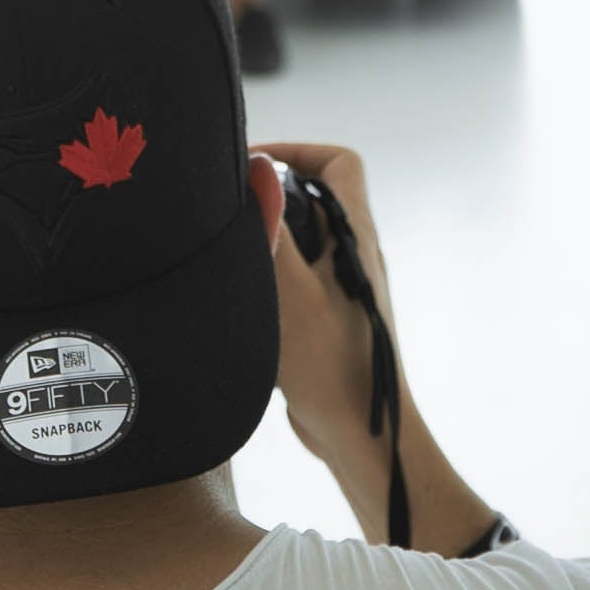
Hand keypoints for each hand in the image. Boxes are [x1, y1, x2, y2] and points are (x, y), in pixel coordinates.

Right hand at [254, 137, 497, 555]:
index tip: (252, 163)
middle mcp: (354, 255)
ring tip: (229, 255)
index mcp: (356, 237)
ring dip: (267, 241)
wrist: (361, 439)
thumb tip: (257, 165)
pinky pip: (297, 278)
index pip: (338, 163)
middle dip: (271, 196)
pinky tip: (241, 301)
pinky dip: (269, 278)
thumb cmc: (331, 366)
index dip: (298, 150)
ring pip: (302, 240)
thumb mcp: (291, 291)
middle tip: (228, 209)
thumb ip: (272, 228)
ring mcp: (343, 289)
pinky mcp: (329, 319)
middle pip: (314, 197)